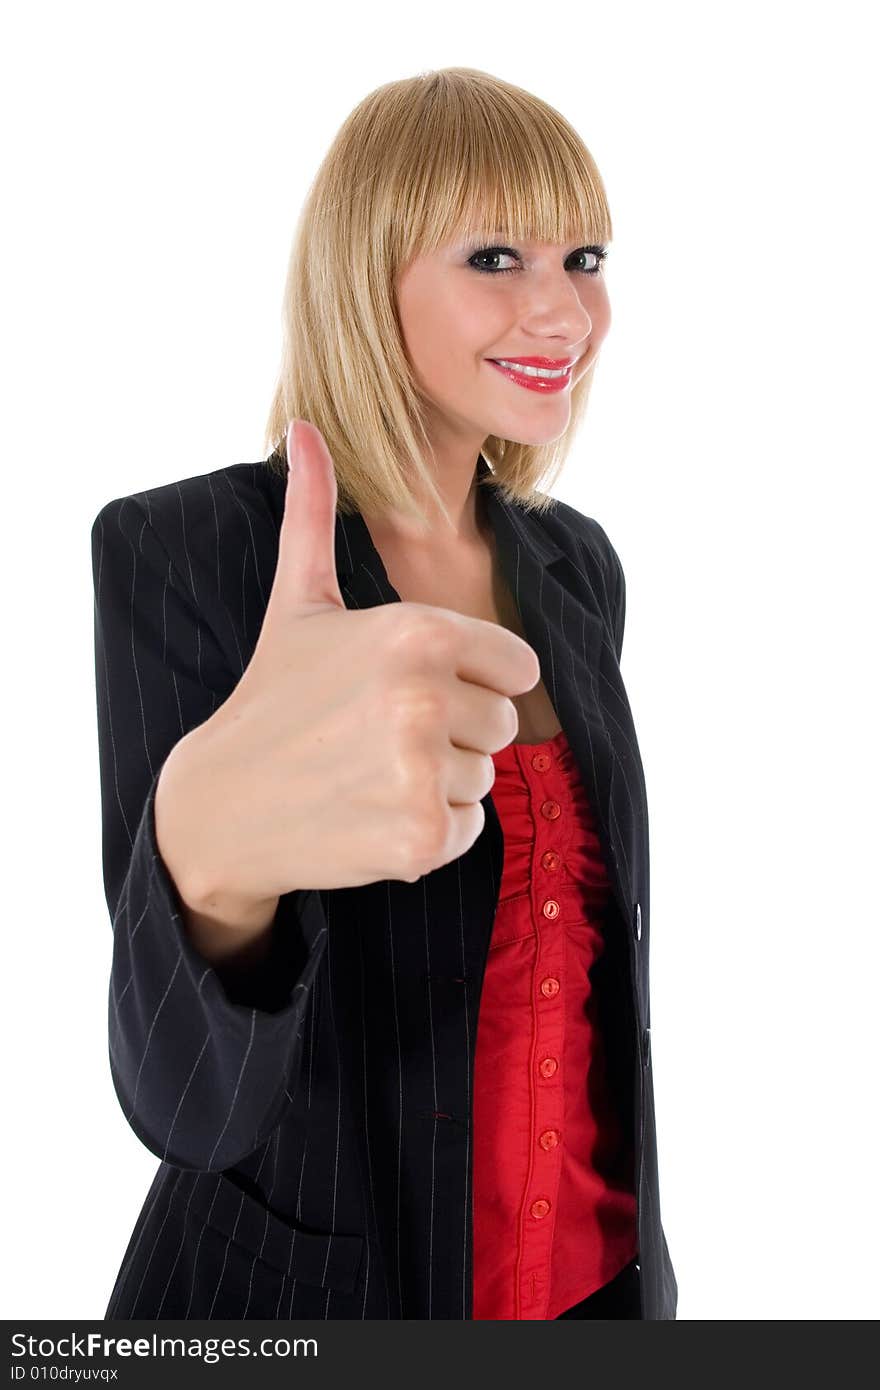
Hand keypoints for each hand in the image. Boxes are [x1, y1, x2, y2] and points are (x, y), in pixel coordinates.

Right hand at [165, 418, 540, 899]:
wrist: (222, 805)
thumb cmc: (272, 696)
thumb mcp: (298, 602)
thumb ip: (315, 513)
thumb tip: (306, 429)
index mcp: (414, 630)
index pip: (517, 665)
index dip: (471, 678)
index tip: (412, 690)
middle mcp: (423, 696)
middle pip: (503, 724)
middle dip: (455, 732)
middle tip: (380, 736)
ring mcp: (421, 770)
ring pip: (485, 778)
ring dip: (440, 782)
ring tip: (370, 773)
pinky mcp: (421, 837)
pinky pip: (470, 830)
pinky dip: (430, 833)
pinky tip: (373, 814)